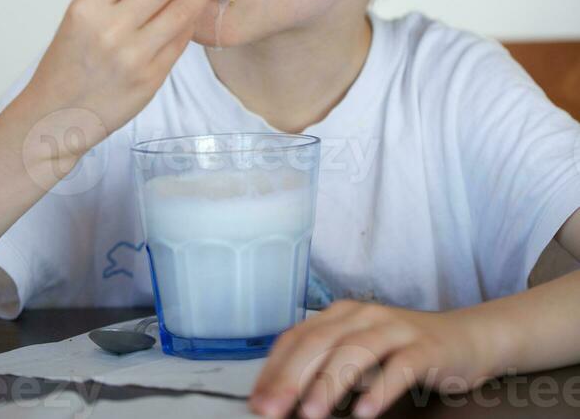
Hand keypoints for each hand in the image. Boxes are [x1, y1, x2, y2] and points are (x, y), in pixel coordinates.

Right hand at [15, 0, 224, 174]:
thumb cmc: (68, 64)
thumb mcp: (77, 19)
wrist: (57, 116)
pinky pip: (181, 41)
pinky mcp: (152, 79)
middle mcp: (110, 30)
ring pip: (182, 11)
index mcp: (85, 8)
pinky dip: (191, 20)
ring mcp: (134, 57)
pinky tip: (197, 7)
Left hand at [248, 299, 497, 418]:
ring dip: (330, 383)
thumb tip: (283, 398)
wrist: (466, 337)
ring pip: (356, 351)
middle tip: (273, 410)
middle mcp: (365, 315)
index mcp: (343, 313)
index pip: (299, 336)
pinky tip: (365, 412)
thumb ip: (327, 367)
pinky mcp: (426, 348)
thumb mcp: (360, 352)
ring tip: (311, 414)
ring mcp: (396, 329)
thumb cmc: (404, 349)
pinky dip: (380, 389)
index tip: (257, 401)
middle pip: (321, 341)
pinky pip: (400, 367)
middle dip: (292, 377)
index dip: (274, 368)